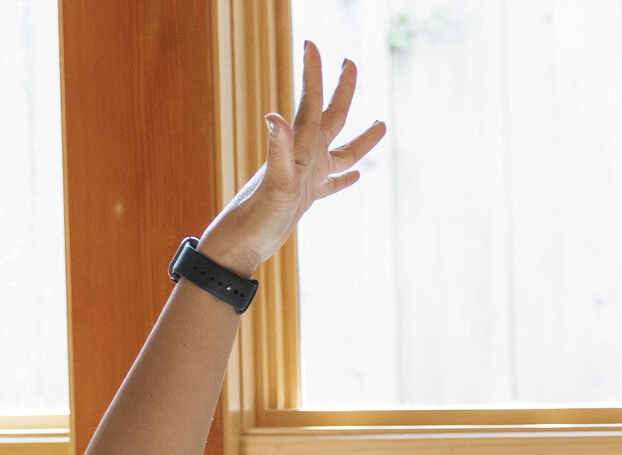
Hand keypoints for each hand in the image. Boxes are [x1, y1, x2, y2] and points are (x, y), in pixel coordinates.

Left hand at [196, 43, 386, 274]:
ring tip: (379, 124)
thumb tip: (275, 117)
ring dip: (359, 137)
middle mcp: (304, 157)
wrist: (242, 244)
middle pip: (331, 118)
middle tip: (350, 63)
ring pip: (341, 151)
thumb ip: (279, 151)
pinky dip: (344, 178)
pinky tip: (355, 177)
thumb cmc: (257, 216)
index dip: (313, 74)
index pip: (311, 104)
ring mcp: (306, 178)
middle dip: (341, 91)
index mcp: (300, 149)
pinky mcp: (305, 199)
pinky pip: (332, 183)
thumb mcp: (275, 184)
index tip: (312, 43)